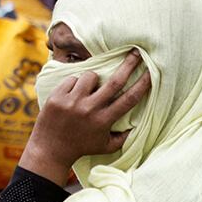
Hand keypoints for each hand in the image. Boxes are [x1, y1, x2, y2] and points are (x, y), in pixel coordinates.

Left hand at [19, 51, 151, 185]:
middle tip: (136, 51)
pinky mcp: (57, 97)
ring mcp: (72, 102)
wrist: (49, 150)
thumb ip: (124, 138)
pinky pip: (72, 79)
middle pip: (115, 81)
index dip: (143, 84)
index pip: (129, 99)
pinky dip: (75, 84)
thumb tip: (137, 126)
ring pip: (90, 76)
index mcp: (104, 120)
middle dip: (128, 64)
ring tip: (89, 89)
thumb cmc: (81, 147)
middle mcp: (89, 109)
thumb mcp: (106, 147)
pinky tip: (72, 95)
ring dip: (94, 78)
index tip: (152, 72)